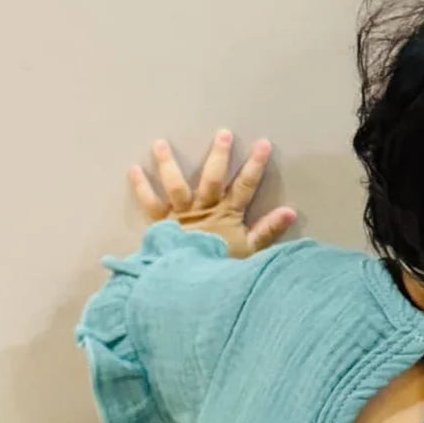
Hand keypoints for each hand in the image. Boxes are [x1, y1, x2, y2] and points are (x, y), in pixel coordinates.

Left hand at [129, 131, 296, 258]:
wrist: (193, 288)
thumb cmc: (223, 270)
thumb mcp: (251, 252)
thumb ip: (268, 230)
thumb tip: (290, 212)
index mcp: (228, 215)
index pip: (245, 186)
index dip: (255, 165)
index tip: (263, 144)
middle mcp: (204, 210)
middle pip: (212, 178)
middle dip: (219, 156)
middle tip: (223, 134)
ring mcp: (181, 216)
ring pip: (176, 185)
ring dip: (168, 163)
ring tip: (160, 143)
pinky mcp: (162, 225)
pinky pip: (150, 204)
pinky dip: (141, 187)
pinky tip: (133, 169)